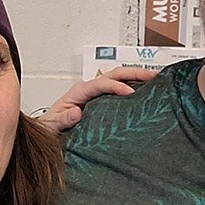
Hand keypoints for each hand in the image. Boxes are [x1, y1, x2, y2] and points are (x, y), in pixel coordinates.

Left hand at [35, 66, 156, 131]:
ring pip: (119, 77)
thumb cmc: (51, 127)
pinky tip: (147, 90)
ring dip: (137, 76)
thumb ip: (63, 119)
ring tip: (156, 78)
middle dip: (134, 73)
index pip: (100, 84)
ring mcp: (97, 92)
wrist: (49, 131)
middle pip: (114, 74)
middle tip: (153, 75)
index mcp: (78, 92)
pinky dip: (134, 86)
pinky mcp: (103, 99)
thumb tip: (76, 113)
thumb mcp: (53, 125)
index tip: (129, 93)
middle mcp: (89, 88)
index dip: (116, 87)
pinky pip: (120, 88)